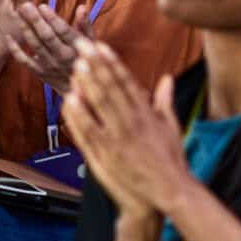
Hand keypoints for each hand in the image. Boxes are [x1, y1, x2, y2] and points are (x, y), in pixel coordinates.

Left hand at [10, 0, 92, 95]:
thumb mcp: (91, 42)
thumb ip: (85, 24)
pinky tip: (8, 36)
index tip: (42, 6)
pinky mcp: (39, 72)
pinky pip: (24, 60)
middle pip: (47, 37)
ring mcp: (50, 66)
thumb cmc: (84, 58)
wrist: (79, 90)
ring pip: (35, 45)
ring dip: (25, 29)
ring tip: (18, 13)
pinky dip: (15, 49)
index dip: (52, 19)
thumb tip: (82, 7)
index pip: (64, 31)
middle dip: (35, 20)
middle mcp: (63, 57)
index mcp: (76, 48)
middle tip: (25, 5)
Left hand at [61, 43, 191, 223]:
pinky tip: (69, 100)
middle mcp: (131, 123)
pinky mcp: (106, 156)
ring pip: (99, 107)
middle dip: (96, 65)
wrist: (168, 194)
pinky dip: (79, 117)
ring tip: (75, 66)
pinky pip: (89, 133)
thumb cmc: (170, 161)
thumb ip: (164, 101)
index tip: (101, 46)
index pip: (126, 82)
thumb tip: (167, 78)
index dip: (112, 63)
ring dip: (87, 85)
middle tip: (82, 46)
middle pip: (110, 88)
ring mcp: (117, 139)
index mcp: (146, 114)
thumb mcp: (171, 127)